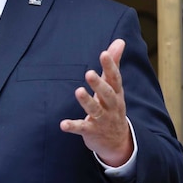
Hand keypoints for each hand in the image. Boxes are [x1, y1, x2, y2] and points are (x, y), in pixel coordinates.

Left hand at [59, 39, 133, 166]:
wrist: (118, 141)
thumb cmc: (112, 106)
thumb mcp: (115, 86)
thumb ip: (114, 63)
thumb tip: (119, 40)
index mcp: (116, 93)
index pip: (115, 78)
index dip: (110, 66)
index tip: (103, 53)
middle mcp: (111, 106)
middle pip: (107, 94)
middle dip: (99, 84)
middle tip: (89, 73)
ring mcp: (102, 120)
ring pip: (95, 110)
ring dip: (87, 101)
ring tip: (78, 91)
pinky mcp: (91, 131)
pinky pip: (82, 128)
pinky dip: (72, 126)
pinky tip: (62, 124)